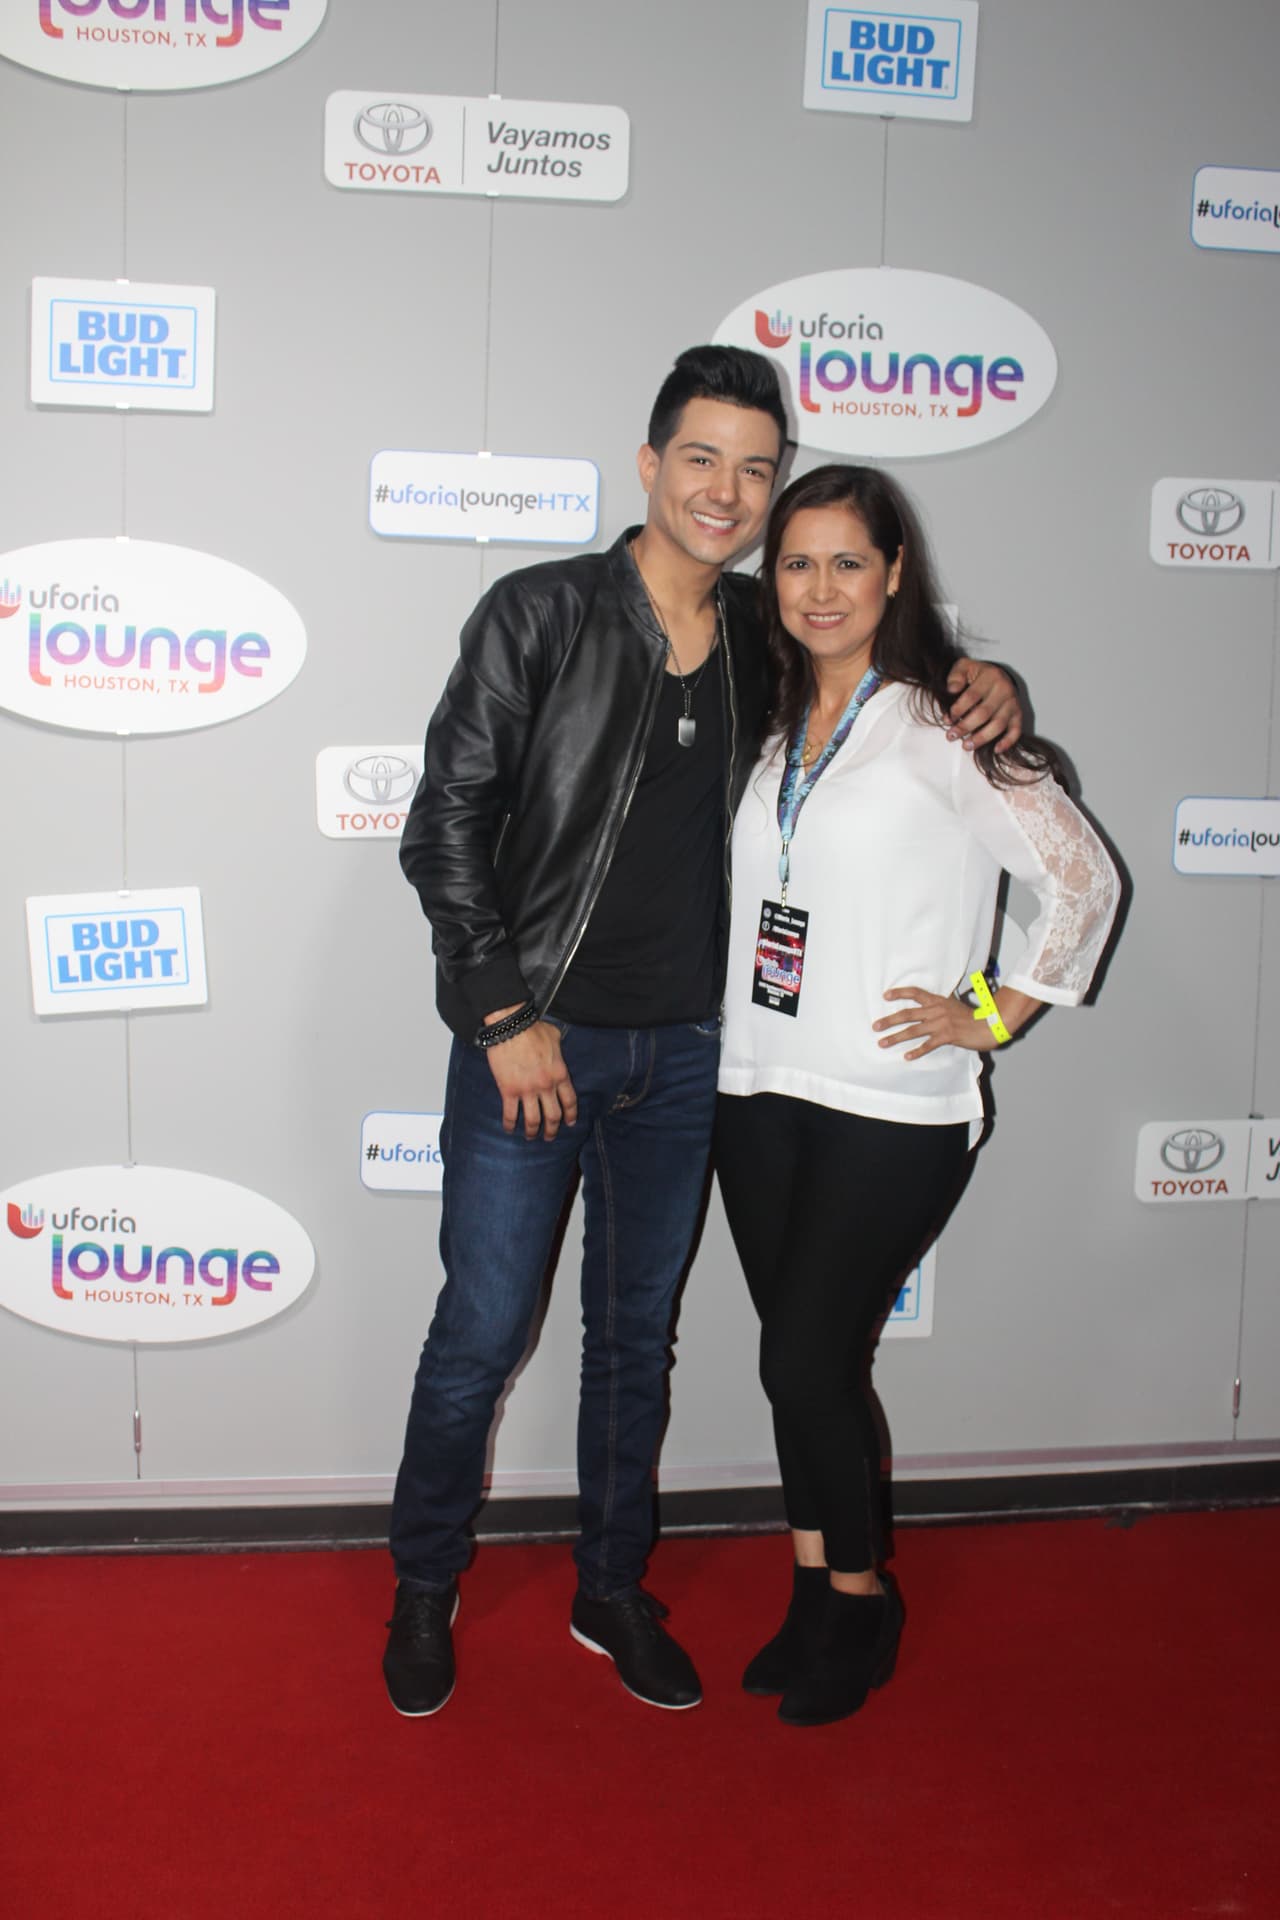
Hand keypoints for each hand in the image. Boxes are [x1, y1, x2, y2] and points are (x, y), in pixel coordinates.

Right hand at [483, 1013, 578, 1138]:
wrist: (511, 1027)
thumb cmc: (532, 1029)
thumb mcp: (554, 1036)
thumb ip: (559, 1048)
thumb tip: (558, 1048)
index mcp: (560, 1074)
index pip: (569, 1101)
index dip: (570, 1115)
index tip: (569, 1123)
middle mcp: (546, 1086)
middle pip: (553, 1115)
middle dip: (552, 1130)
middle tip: (550, 1136)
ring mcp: (527, 1090)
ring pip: (533, 1120)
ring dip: (533, 1132)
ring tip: (531, 1137)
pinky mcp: (509, 1091)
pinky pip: (511, 1114)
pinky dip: (510, 1124)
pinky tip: (509, 1129)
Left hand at [874, 984, 1038, 1059]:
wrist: (991, 1024)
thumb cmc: (975, 1017)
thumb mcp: (955, 1006)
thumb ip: (942, 1007)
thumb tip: (930, 1008)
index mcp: (939, 1001)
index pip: (916, 993)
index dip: (900, 993)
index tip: (885, 995)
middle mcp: (937, 1010)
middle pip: (907, 1014)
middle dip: (889, 1020)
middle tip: (875, 1026)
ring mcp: (941, 1023)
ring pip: (913, 1030)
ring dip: (896, 1037)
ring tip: (882, 1043)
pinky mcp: (947, 1036)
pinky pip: (928, 1044)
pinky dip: (916, 1051)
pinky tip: (906, 1057)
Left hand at [945, 659, 1022, 752]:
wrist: (996, 675)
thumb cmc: (978, 674)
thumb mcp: (964, 667)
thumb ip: (956, 676)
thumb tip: (952, 689)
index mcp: (991, 676)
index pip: (972, 696)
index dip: (958, 709)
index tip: (947, 719)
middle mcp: (1005, 690)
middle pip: (984, 713)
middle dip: (965, 727)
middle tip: (951, 736)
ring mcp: (1013, 703)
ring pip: (998, 724)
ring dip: (981, 738)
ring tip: (966, 746)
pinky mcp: (1018, 714)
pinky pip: (1016, 730)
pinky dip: (1008, 741)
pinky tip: (996, 749)